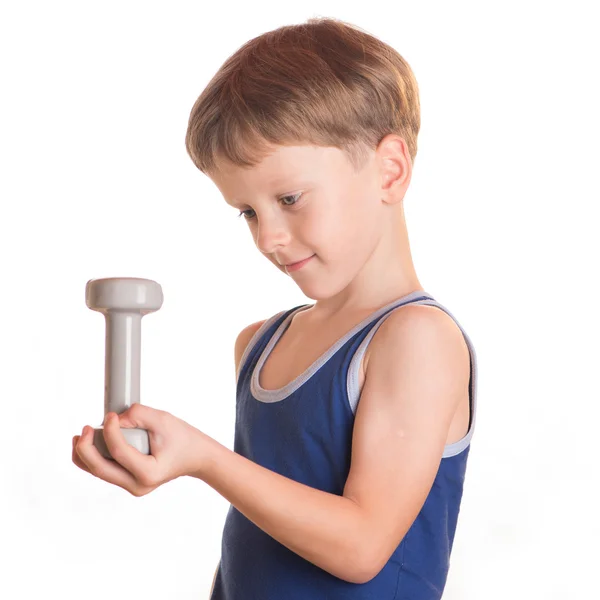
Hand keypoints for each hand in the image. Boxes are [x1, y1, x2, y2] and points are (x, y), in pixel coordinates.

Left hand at [72, 404, 209, 495]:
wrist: (197, 457)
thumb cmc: (183, 438)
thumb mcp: (164, 420)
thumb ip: (138, 415)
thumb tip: (114, 419)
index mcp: (148, 473)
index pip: (118, 452)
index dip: (109, 430)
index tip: (111, 415)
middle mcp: (137, 485)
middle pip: (99, 469)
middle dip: (85, 449)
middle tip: (84, 430)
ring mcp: (132, 486)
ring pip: (98, 473)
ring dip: (84, 455)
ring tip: (79, 436)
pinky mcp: (129, 481)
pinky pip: (104, 471)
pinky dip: (93, 458)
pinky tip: (88, 444)